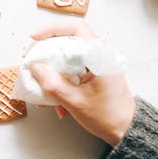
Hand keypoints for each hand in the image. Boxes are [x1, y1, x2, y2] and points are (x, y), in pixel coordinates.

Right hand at [30, 20, 135, 146]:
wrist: (125, 130)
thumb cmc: (108, 116)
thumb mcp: (75, 102)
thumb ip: (53, 84)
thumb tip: (36, 68)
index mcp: (99, 57)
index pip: (76, 29)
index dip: (52, 29)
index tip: (35, 38)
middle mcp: (98, 56)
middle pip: (65, 42)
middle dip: (45, 53)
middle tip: (32, 63)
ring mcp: (93, 65)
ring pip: (64, 58)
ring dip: (50, 71)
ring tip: (40, 87)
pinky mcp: (89, 74)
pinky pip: (68, 70)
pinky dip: (57, 82)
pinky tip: (54, 100)